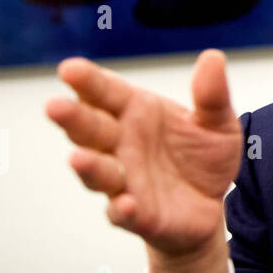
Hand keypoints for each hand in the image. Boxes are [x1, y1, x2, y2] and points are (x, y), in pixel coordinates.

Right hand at [46, 49, 242, 258]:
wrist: (213, 204)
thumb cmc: (203, 156)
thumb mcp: (217, 122)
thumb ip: (211, 94)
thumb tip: (213, 57)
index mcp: (137, 112)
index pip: (106, 92)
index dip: (87, 81)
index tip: (69, 69)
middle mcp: (122, 144)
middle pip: (91, 129)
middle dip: (72, 118)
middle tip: (55, 106)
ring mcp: (125, 180)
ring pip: (98, 172)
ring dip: (88, 165)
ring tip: (79, 158)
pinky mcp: (137, 215)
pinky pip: (123, 214)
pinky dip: (121, 210)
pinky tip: (125, 204)